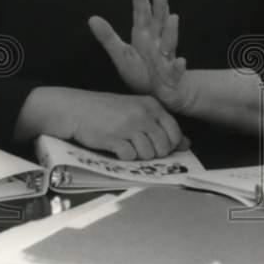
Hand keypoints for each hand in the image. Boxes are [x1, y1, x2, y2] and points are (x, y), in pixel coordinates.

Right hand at [17, 86, 188, 159]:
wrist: (78, 109)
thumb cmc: (109, 111)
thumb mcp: (138, 111)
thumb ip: (162, 126)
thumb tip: (186, 144)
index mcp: (152, 106)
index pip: (175, 132)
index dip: (170, 146)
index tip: (158, 147)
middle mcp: (143, 114)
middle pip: (163, 147)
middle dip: (155, 154)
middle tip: (140, 149)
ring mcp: (129, 126)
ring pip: (148, 154)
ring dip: (139, 157)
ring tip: (128, 148)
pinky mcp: (114, 138)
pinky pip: (130, 157)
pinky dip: (125, 157)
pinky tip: (118, 149)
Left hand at [89, 0, 190, 113]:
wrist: (161, 93)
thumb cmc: (142, 71)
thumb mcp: (122, 54)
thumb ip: (108, 37)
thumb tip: (91, 18)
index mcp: (144, 36)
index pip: (142, 15)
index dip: (140, 0)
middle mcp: (157, 43)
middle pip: (159, 22)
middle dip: (160, 8)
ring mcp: (166, 58)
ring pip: (170, 41)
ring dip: (172, 31)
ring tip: (173, 18)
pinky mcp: (173, 75)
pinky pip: (176, 70)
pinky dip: (179, 66)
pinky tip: (180, 61)